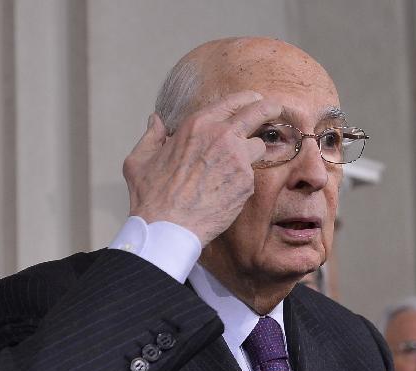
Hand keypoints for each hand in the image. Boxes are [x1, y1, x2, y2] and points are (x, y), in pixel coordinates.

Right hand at [123, 92, 281, 246]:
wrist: (168, 226)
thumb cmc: (152, 195)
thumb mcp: (140, 159)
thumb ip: (151, 136)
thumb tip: (155, 121)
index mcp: (198, 125)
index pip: (232, 102)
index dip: (248, 99)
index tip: (255, 100)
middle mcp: (223, 136)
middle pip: (258, 113)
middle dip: (269, 108)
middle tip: (276, 109)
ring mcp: (239, 159)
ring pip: (259, 148)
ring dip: (252, 153)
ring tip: (236, 166)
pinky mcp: (247, 183)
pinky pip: (252, 176)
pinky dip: (243, 181)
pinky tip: (226, 191)